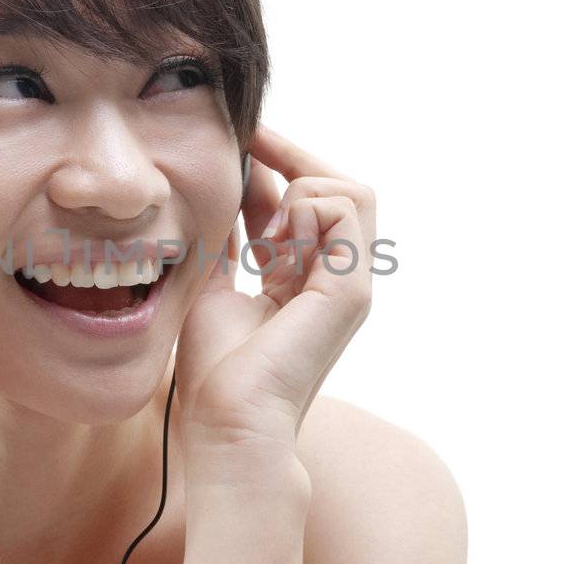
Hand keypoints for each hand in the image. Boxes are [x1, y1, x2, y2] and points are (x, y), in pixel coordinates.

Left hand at [175, 123, 376, 461]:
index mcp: (307, 280)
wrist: (227, 423)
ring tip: (260, 230)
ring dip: (297, 191)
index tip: (242, 140)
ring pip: (349, 191)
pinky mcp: (349, 291)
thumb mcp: (214, 284)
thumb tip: (222, 194)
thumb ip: (227, 241)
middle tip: (251, 144)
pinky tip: (271, 243)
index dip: (277, 164)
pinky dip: (303, 209)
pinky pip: (343, 210)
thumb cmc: (217, 371)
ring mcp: (350, 285)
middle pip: (341, 187)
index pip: (307, 202)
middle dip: (294, 158)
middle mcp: (337, 279)